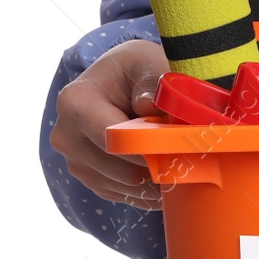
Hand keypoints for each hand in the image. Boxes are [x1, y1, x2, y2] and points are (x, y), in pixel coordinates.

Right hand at [50, 39, 168, 208]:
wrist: (120, 81)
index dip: (150, 149)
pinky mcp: (89, 178)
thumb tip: (149, 108)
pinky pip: (123, 195)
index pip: (114, 139)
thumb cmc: (136, 69)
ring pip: (126, 187)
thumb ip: (151, 82)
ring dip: (157, 182)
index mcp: (75, 102)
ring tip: (183, 166)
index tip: (180, 150)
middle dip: (159, 167)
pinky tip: (168, 177)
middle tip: (192, 162)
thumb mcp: (147, 63)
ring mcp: (74, 161)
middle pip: (121, 169)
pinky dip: (149, 191)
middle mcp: (66, 136)